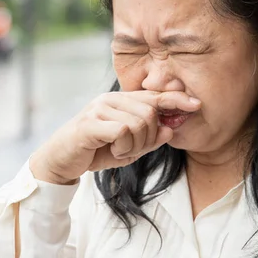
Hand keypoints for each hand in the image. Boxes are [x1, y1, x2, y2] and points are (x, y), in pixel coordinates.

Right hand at [30, 91, 200, 183]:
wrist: (61, 161)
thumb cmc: (96, 151)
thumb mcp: (129, 148)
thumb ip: (150, 138)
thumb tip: (170, 128)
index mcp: (121, 101)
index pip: (154, 97)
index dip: (176, 99)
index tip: (197, 104)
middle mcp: (111, 99)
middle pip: (150, 113)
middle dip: (148, 138)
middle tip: (131, 150)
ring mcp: (100, 108)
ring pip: (139, 123)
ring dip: (134, 146)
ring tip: (119, 151)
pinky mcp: (90, 122)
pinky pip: (124, 131)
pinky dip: (123, 148)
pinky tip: (113, 152)